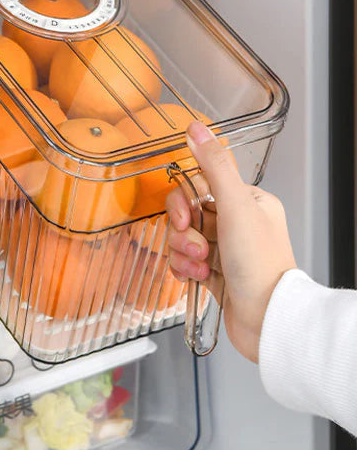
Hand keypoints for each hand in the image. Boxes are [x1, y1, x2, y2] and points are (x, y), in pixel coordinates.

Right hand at [166, 121, 296, 362]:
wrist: (267, 320)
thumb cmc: (260, 265)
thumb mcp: (235, 207)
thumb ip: (213, 167)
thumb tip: (196, 129)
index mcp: (247, 201)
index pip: (197, 185)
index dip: (183, 202)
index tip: (186, 217)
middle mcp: (236, 223)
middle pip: (185, 213)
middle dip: (184, 232)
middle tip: (198, 246)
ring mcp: (224, 249)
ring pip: (181, 238)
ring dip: (184, 253)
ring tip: (202, 267)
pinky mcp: (213, 272)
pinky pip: (183, 260)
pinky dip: (184, 268)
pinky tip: (195, 278)